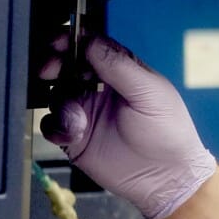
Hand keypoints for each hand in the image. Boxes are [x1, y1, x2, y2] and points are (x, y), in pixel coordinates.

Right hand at [39, 34, 215, 218]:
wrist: (166, 179)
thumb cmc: (169, 133)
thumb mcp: (149, 93)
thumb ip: (119, 65)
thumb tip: (90, 40)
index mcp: (121, 71)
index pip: (90, 45)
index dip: (72, 40)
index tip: (59, 42)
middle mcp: (99, 88)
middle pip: (65, 65)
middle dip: (54, 64)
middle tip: (50, 70)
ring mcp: (85, 111)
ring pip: (55, 94)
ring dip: (61, 104)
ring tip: (79, 121)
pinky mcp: (75, 137)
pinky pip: (51, 124)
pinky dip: (56, 127)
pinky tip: (73, 136)